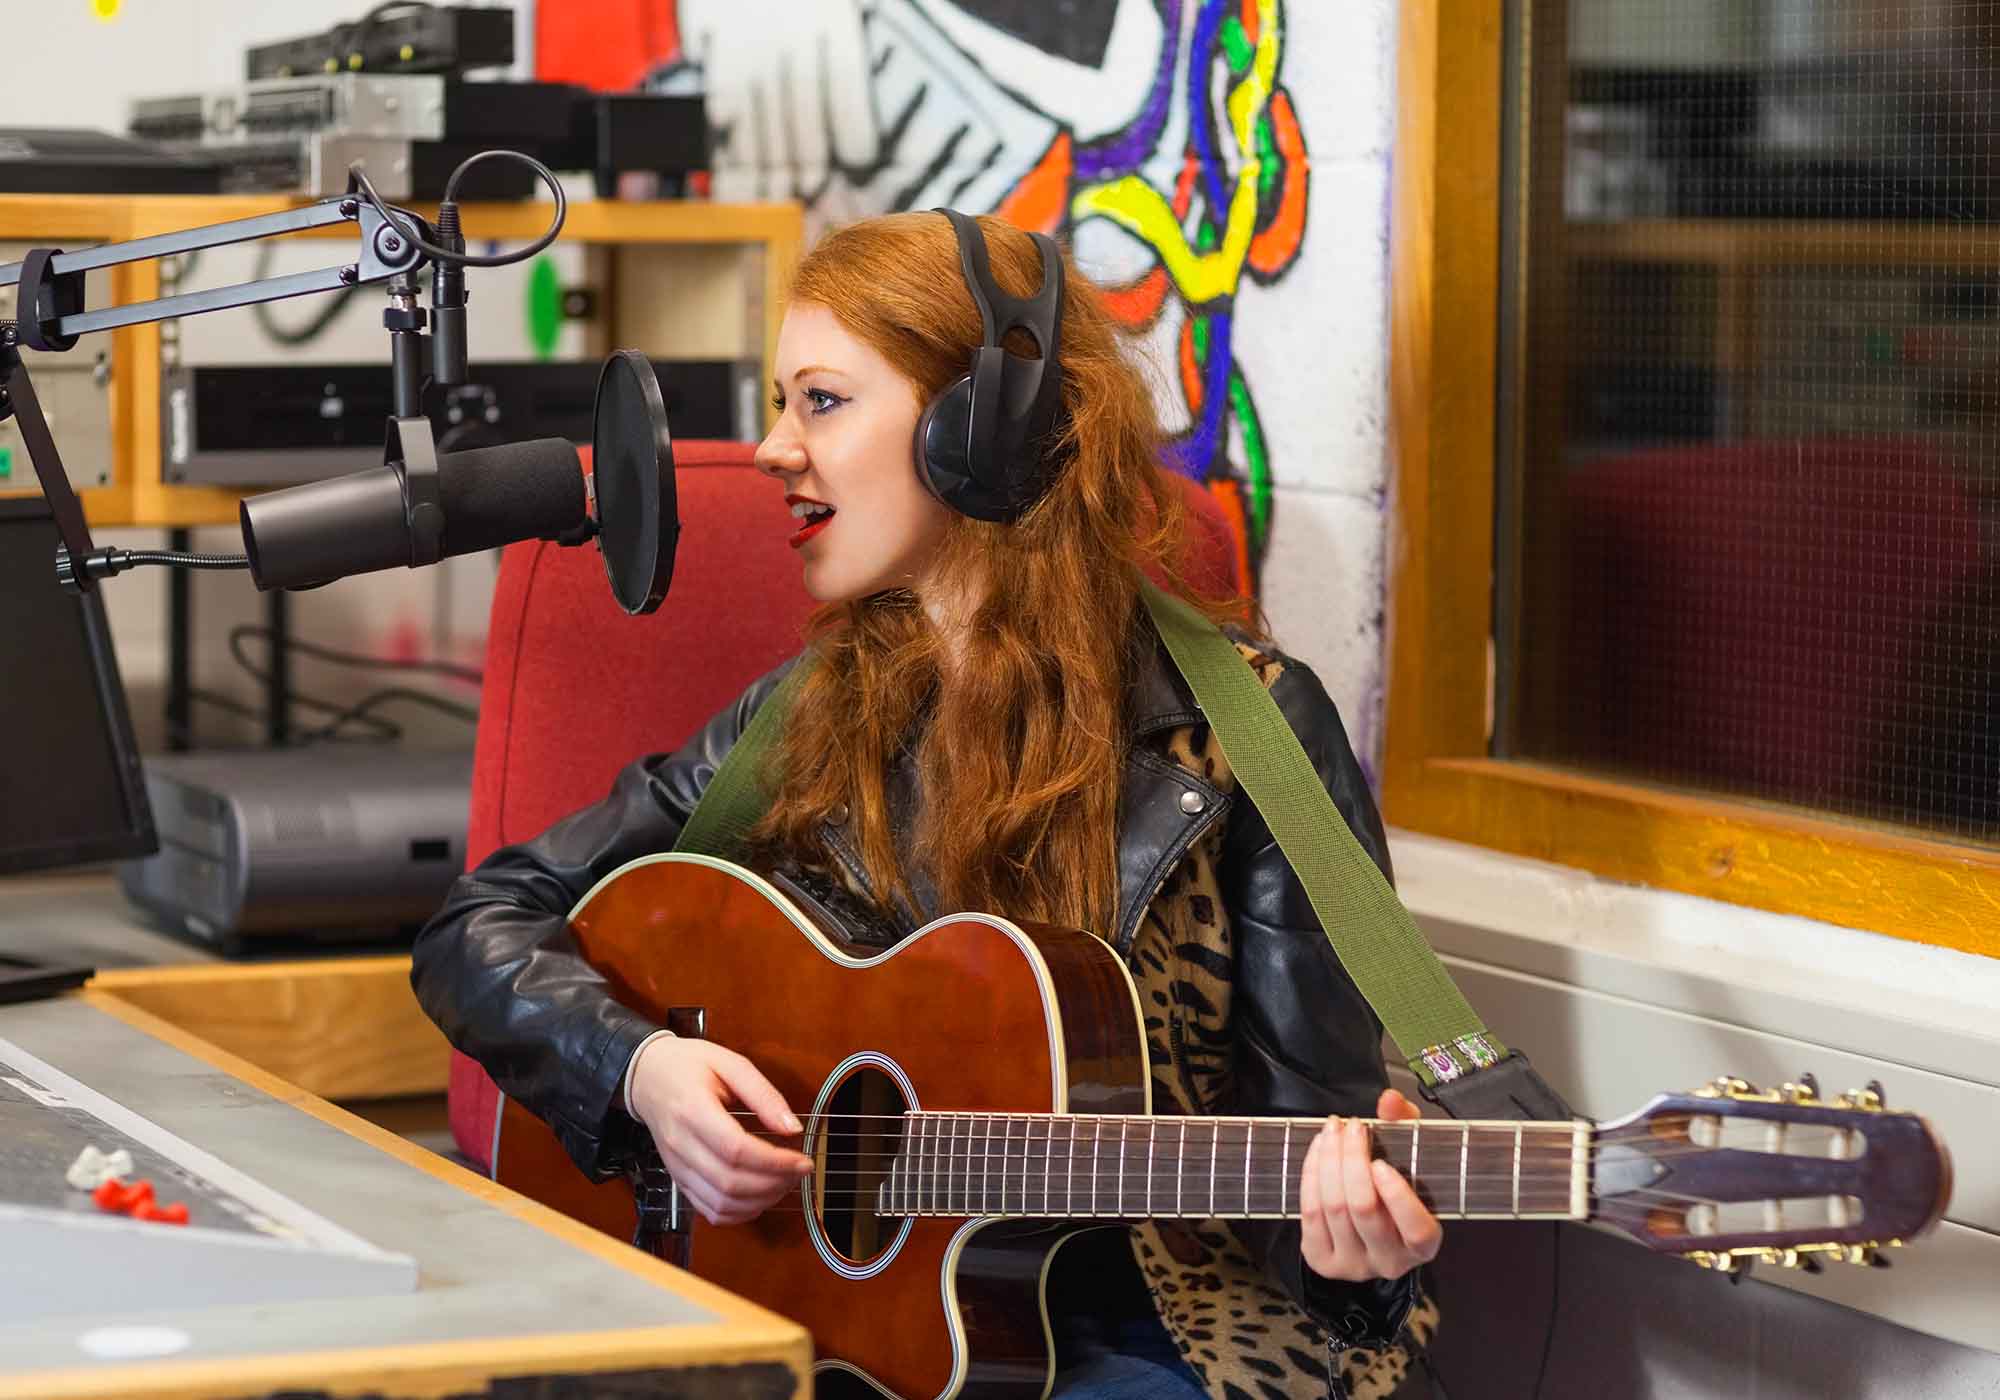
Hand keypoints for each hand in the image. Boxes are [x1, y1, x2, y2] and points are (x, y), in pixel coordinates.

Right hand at [627, 1037, 812, 1225]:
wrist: (647, 1076)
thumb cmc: (688, 1066)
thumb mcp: (730, 1063)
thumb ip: (763, 1094)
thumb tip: (792, 1127)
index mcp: (692, 1109)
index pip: (736, 1150)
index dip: (774, 1162)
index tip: (802, 1161)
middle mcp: (680, 1144)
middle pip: (730, 1183)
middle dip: (773, 1184)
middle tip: (799, 1172)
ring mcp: (677, 1166)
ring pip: (720, 1204)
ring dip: (759, 1202)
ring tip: (784, 1184)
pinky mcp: (678, 1179)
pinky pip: (707, 1210)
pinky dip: (738, 1213)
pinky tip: (759, 1198)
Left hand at [1299, 1089, 1443, 1282]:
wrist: (1368, 1223)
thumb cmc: (1396, 1186)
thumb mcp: (1411, 1155)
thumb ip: (1405, 1124)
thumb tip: (1389, 1100)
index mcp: (1422, 1244)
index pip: (1416, 1229)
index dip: (1397, 1197)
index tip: (1381, 1163)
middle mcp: (1389, 1261)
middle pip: (1363, 1209)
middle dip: (1351, 1159)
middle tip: (1352, 1126)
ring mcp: (1353, 1263)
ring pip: (1332, 1208)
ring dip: (1328, 1160)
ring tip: (1333, 1131)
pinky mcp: (1322, 1259)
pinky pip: (1310, 1212)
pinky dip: (1311, 1174)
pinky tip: (1319, 1150)